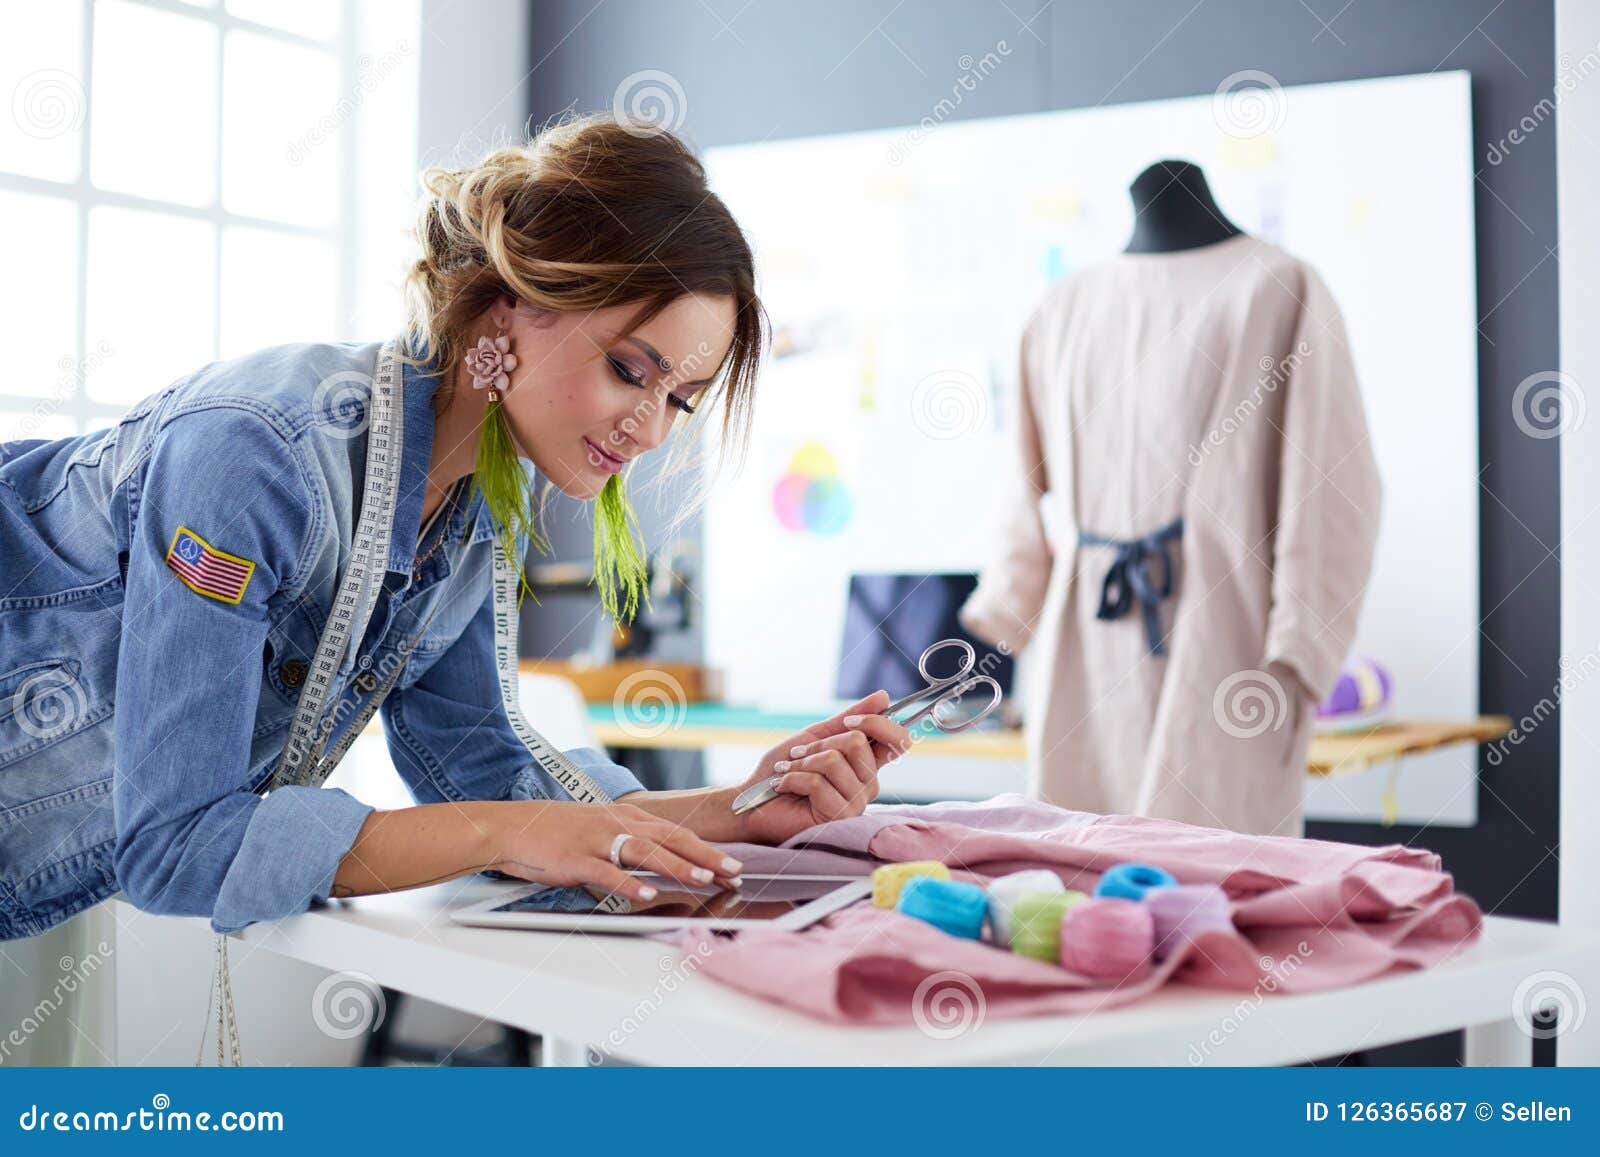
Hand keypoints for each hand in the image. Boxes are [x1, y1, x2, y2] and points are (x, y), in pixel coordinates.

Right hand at [489, 801, 743, 904]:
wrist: (513, 827)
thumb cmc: (558, 831)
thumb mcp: (602, 827)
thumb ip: (631, 841)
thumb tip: (663, 862)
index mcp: (627, 816)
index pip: (676, 832)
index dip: (706, 848)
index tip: (732, 864)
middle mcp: (618, 824)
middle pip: (670, 838)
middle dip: (705, 855)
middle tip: (734, 871)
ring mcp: (597, 840)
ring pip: (645, 852)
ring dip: (677, 865)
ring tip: (704, 878)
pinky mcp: (577, 859)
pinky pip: (607, 872)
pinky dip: (629, 882)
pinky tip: (648, 892)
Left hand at [733, 690, 912, 844]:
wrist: (753, 800)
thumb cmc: (783, 769)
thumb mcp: (815, 736)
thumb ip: (849, 718)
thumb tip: (884, 697)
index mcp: (866, 764)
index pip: (898, 741)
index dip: (878, 723)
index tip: (848, 721)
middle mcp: (867, 785)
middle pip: (857, 743)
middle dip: (819, 743)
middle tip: (798, 755)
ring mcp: (855, 804)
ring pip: (834, 762)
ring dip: (802, 763)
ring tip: (788, 772)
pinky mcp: (837, 818)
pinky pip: (819, 784)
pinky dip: (793, 778)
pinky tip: (784, 787)